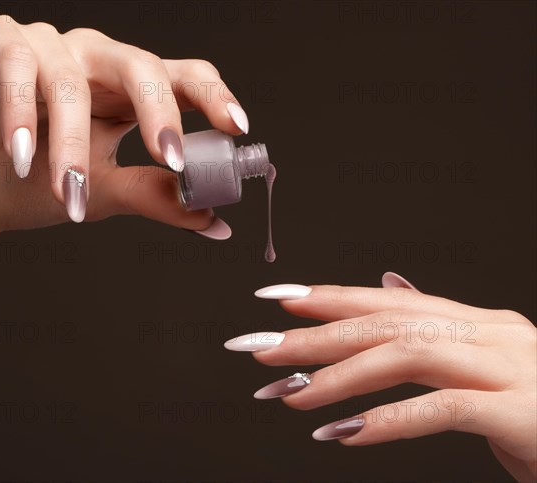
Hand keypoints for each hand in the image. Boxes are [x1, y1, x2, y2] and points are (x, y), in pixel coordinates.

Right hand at [0, 16, 246, 322]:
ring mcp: (49, 48)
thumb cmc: (37, 184)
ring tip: (69, 193)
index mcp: (129, 92)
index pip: (183, 77)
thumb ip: (157, 197)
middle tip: (172, 158)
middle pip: (142, 66)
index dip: (214, 96)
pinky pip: (20, 67)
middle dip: (159, 112)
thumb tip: (214, 221)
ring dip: (73, 145)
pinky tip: (19, 157)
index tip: (236, 127)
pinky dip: (23, 117)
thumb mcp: (106, 191)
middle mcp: (97, 61)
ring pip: (75, 81)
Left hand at [225, 273, 536, 481]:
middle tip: (262, 348)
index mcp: (476, 323)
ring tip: (290, 394)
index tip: (279, 299)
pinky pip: (443, 408)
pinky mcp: (520, 411)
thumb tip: (392, 284)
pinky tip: (344, 433)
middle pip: (387, 323)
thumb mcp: (484, 364)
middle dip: (318, 335)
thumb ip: (438, 327)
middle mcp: (488, 334)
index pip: (389, 301)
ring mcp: (506, 367)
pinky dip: (388, 419)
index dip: (331, 297)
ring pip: (407, 354)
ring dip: (340, 375)